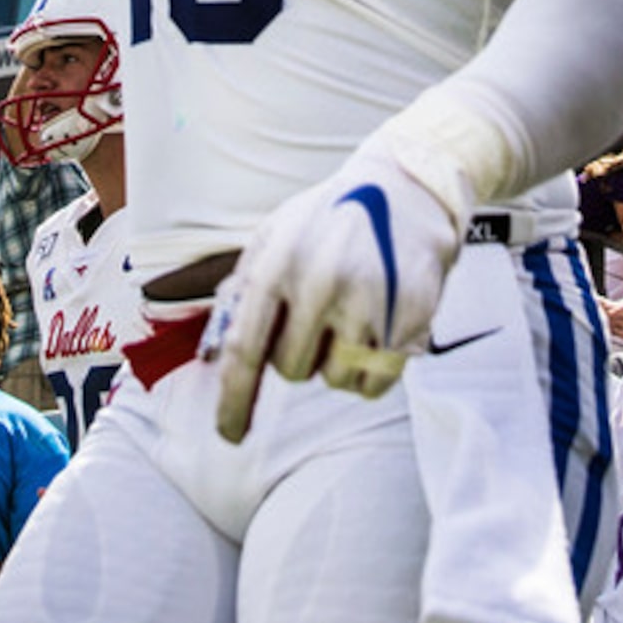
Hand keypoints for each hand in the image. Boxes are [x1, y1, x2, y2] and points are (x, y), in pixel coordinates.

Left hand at [204, 127, 471, 442]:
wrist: (409, 187)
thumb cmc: (331, 217)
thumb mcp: (275, 235)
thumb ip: (241, 290)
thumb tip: (212, 354)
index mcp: (279, 263)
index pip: (245, 351)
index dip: (234, 401)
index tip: (230, 435)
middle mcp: (322, 284)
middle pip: (292, 370)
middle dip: (298, 354)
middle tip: (317, 316)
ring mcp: (370, 302)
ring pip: (335, 379)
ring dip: (337, 360)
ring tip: (351, 314)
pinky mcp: (410, 319)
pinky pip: (375, 383)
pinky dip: (370, 371)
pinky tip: (376, 330)